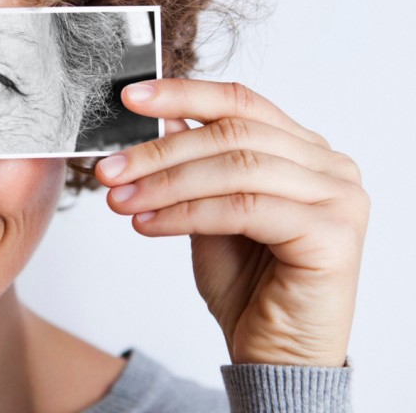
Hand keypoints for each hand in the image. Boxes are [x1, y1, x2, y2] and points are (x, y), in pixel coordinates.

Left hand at [95, 78, 367, 366]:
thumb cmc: (248, 285)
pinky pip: (244, 209)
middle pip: (233, 134)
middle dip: (160, 151)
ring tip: (120, 201)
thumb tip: (164, 121)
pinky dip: (187, 214)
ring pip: (236, 169)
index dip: (183, 94)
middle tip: (109, 170)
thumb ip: (196, 166)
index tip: (130, 98)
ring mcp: (338, 198)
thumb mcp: (209, 212)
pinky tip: (148, 225)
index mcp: (304, 150)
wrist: (274, 353)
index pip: (241, 102)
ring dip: (166, 184)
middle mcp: (330, 166)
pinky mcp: (333, 235)